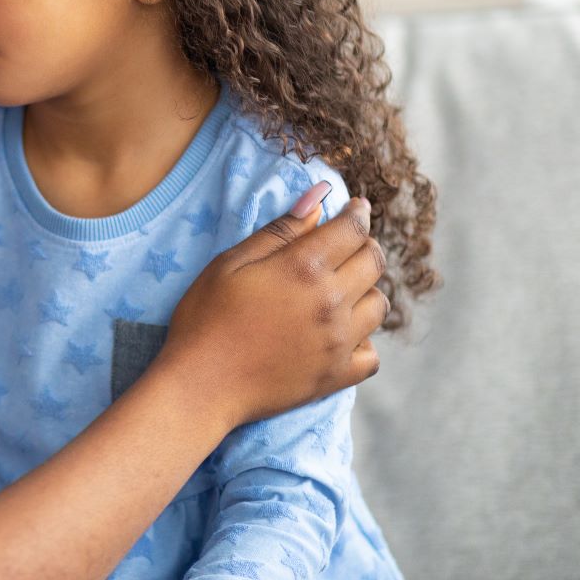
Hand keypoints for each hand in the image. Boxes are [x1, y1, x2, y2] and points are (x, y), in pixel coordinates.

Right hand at [155, 186, 386, 428]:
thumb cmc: (206, 317)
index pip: (353, 230)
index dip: (358, 213)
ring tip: (339, 291)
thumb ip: (280, 230)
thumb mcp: (231, 263)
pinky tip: (340, 335)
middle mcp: (332, 303)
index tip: (356, 208)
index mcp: (305, 268)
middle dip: (364, 246)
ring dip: (365, 291)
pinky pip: (372, 354)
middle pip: (373, 262)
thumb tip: (320, 196)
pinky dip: (363, 341)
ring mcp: (339, 342)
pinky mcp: (337, 375)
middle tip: (345, 246)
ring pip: (379, 305)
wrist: (201, 383)